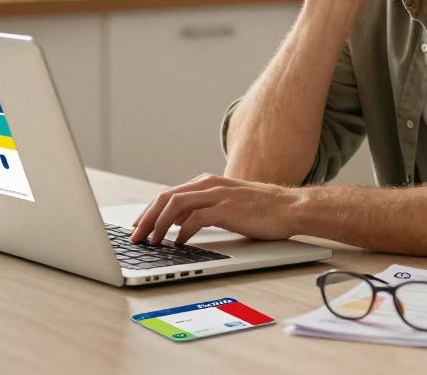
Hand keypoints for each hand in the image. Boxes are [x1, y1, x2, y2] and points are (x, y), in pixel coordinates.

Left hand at [129, 174, 302, 246]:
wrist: (290, 207)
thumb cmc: (261, 209)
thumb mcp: (226, 205)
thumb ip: (202, 209)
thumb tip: (177, 222)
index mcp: (207, 183)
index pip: (168, 195)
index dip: (149, 211)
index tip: (138, 226)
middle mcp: (209, 185)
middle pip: (165, 198)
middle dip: (146, 218)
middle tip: (135, 236)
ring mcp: (217, 195)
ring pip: (175, 205)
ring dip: (158, 225)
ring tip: (152, 241)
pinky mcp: (226, 208)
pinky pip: (195, 219)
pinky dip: (182, 232)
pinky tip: (178, 243)